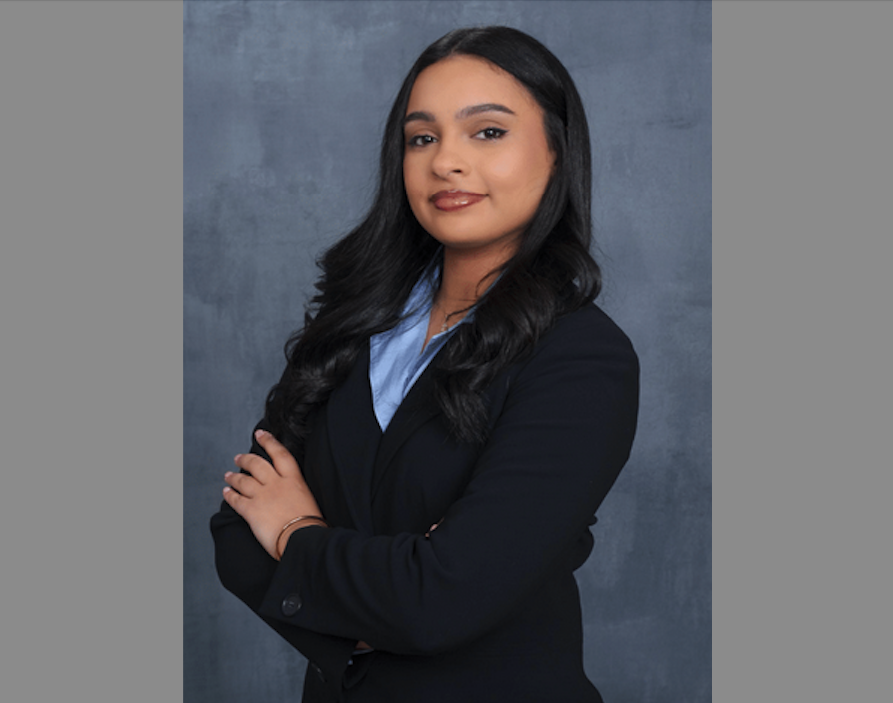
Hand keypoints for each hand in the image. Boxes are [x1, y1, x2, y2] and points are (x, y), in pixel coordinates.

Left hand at [222, 429, 323, 559]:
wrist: (303, 538)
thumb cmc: (311, 523)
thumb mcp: (308, 498)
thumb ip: (296, 490)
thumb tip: (290, 491)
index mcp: (293, 479)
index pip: (279, 453)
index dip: (269, 441)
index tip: (260, 434)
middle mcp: (276, 484)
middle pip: (257, 464)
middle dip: (245, 459)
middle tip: (238, 457)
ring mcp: (262, 496)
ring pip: (243, 480)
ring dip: (233, 477)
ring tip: (228, 475)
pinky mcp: (251, 511)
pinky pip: (236, 500)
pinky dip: (229, 495)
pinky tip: (226, 492)